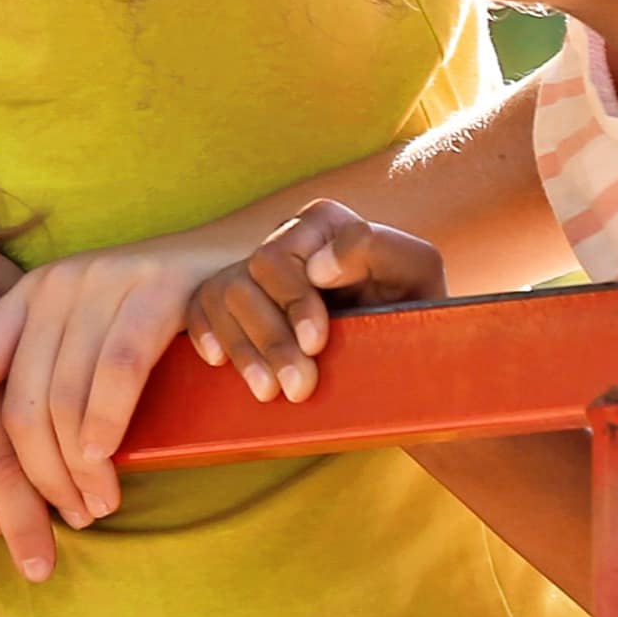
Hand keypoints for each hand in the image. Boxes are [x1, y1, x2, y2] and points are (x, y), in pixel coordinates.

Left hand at [0, 240, 243, 530]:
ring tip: (95, 507)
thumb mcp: (89, 337)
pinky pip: (116, 373)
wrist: (244, 256)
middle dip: (34, 476)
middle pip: (18, 402)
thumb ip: (48, 379)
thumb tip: (5, 472)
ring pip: (64, 397)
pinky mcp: (158, 288)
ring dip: (76, 469)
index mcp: (27, 296)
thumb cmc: (162, 318)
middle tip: (64, 519)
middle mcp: (58, 284)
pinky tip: (107, 466)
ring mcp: (107, 282)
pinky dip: (105, 427)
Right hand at [184, 203, 445, 402]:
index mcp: (323, 223)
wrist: (402, 341)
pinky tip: (219, 360)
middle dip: (273, 338)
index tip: (317, 342)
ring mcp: (256, 270)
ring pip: (223, 296)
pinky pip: (200, 306)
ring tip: (270, 393)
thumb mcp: (417, 271)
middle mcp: (285, 240)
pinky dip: (205, 331)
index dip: (295, 300)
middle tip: (299, 387)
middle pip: (249, 277)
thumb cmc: (412, 302)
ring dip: (245, 349)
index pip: (283, 254)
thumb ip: (378, 249)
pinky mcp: (236, 299)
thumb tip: (318, 265)